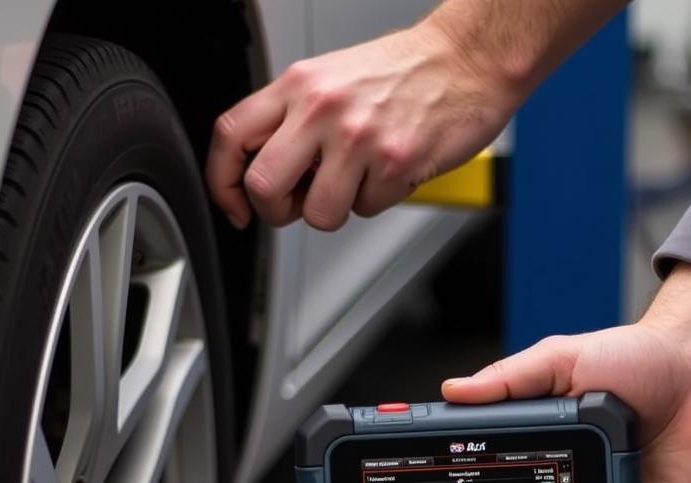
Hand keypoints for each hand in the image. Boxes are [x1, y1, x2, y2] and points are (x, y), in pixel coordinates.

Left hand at [205, 20, 518, 230]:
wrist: (467, 60)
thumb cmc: (406, 72)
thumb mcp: (333, 80)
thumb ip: (296, 122)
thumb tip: (273, 174)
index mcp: (299, 85)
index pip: (231, 135)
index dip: (223, 182)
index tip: (236, 205)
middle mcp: (321, 108)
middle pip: (264, 185)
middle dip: (278, 210)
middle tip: (299, 203)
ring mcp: (357, 138)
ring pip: (318, 213)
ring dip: (337, 209)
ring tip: (359, 179)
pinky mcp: (393, 164)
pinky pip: (367, 210)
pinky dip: (380, 199)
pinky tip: (392, 169)